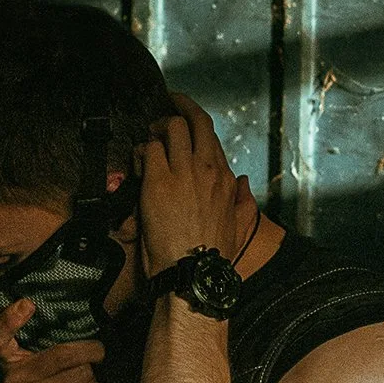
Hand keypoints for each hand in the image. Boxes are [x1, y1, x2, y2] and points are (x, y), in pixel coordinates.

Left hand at [138, 92, 249, 276]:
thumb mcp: (239, 226)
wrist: (194, 273)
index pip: (210, 136)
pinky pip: (148, 149)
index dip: (195, 122)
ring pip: (171, 127)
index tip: (185, 117)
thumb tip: (244, 183)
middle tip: (163, 111)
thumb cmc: (213, 255)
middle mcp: (208, 169)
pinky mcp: (159, 181)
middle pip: (195, 121)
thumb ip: (243, 201)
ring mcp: (184, 172)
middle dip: (178, 109)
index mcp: (225, 178)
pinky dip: (140, 153)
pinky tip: (138, 166)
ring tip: (148, 140)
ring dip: (156, 130)